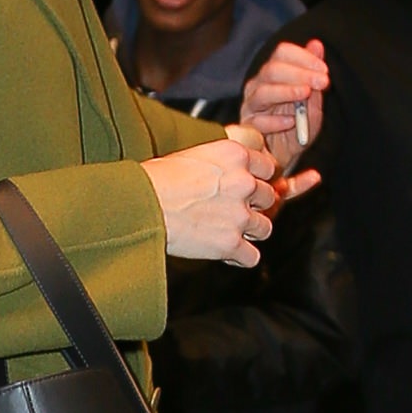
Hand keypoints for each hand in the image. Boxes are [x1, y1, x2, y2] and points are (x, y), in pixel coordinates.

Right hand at [142, 129, 280, 267]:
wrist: (142, 205)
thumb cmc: (157, 179)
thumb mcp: (194, 154)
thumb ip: (222, 162)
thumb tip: (227, 170)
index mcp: (236, 156)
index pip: (269, 166)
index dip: (259, 178)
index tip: (250, 186)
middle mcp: (243, 183)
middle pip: (269, 197)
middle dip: (255, 205)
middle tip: (236, 210)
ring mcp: (239, 215)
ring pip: (265, 228)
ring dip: (250, 232)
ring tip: (231, 232)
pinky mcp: (230, 243)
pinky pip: (252, 257)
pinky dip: (241, 258)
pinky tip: (228, 253)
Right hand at [241, 38, 329, 181]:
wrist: (285, 157)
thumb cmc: (298, 126)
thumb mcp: (313, 101)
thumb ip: (313, 74)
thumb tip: (317, 44)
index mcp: (274, 74)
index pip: (282, 53)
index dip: (303, 57)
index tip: (324, 70)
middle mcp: (258, 86)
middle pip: (272, 70)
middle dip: (299, 73)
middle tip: (322, 82)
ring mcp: (251, 106)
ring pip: (263, 92)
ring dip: (286, 91)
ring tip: (305, 94)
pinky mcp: (248, 127)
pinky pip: (258, 121)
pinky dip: (275, 120)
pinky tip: (291, 121)